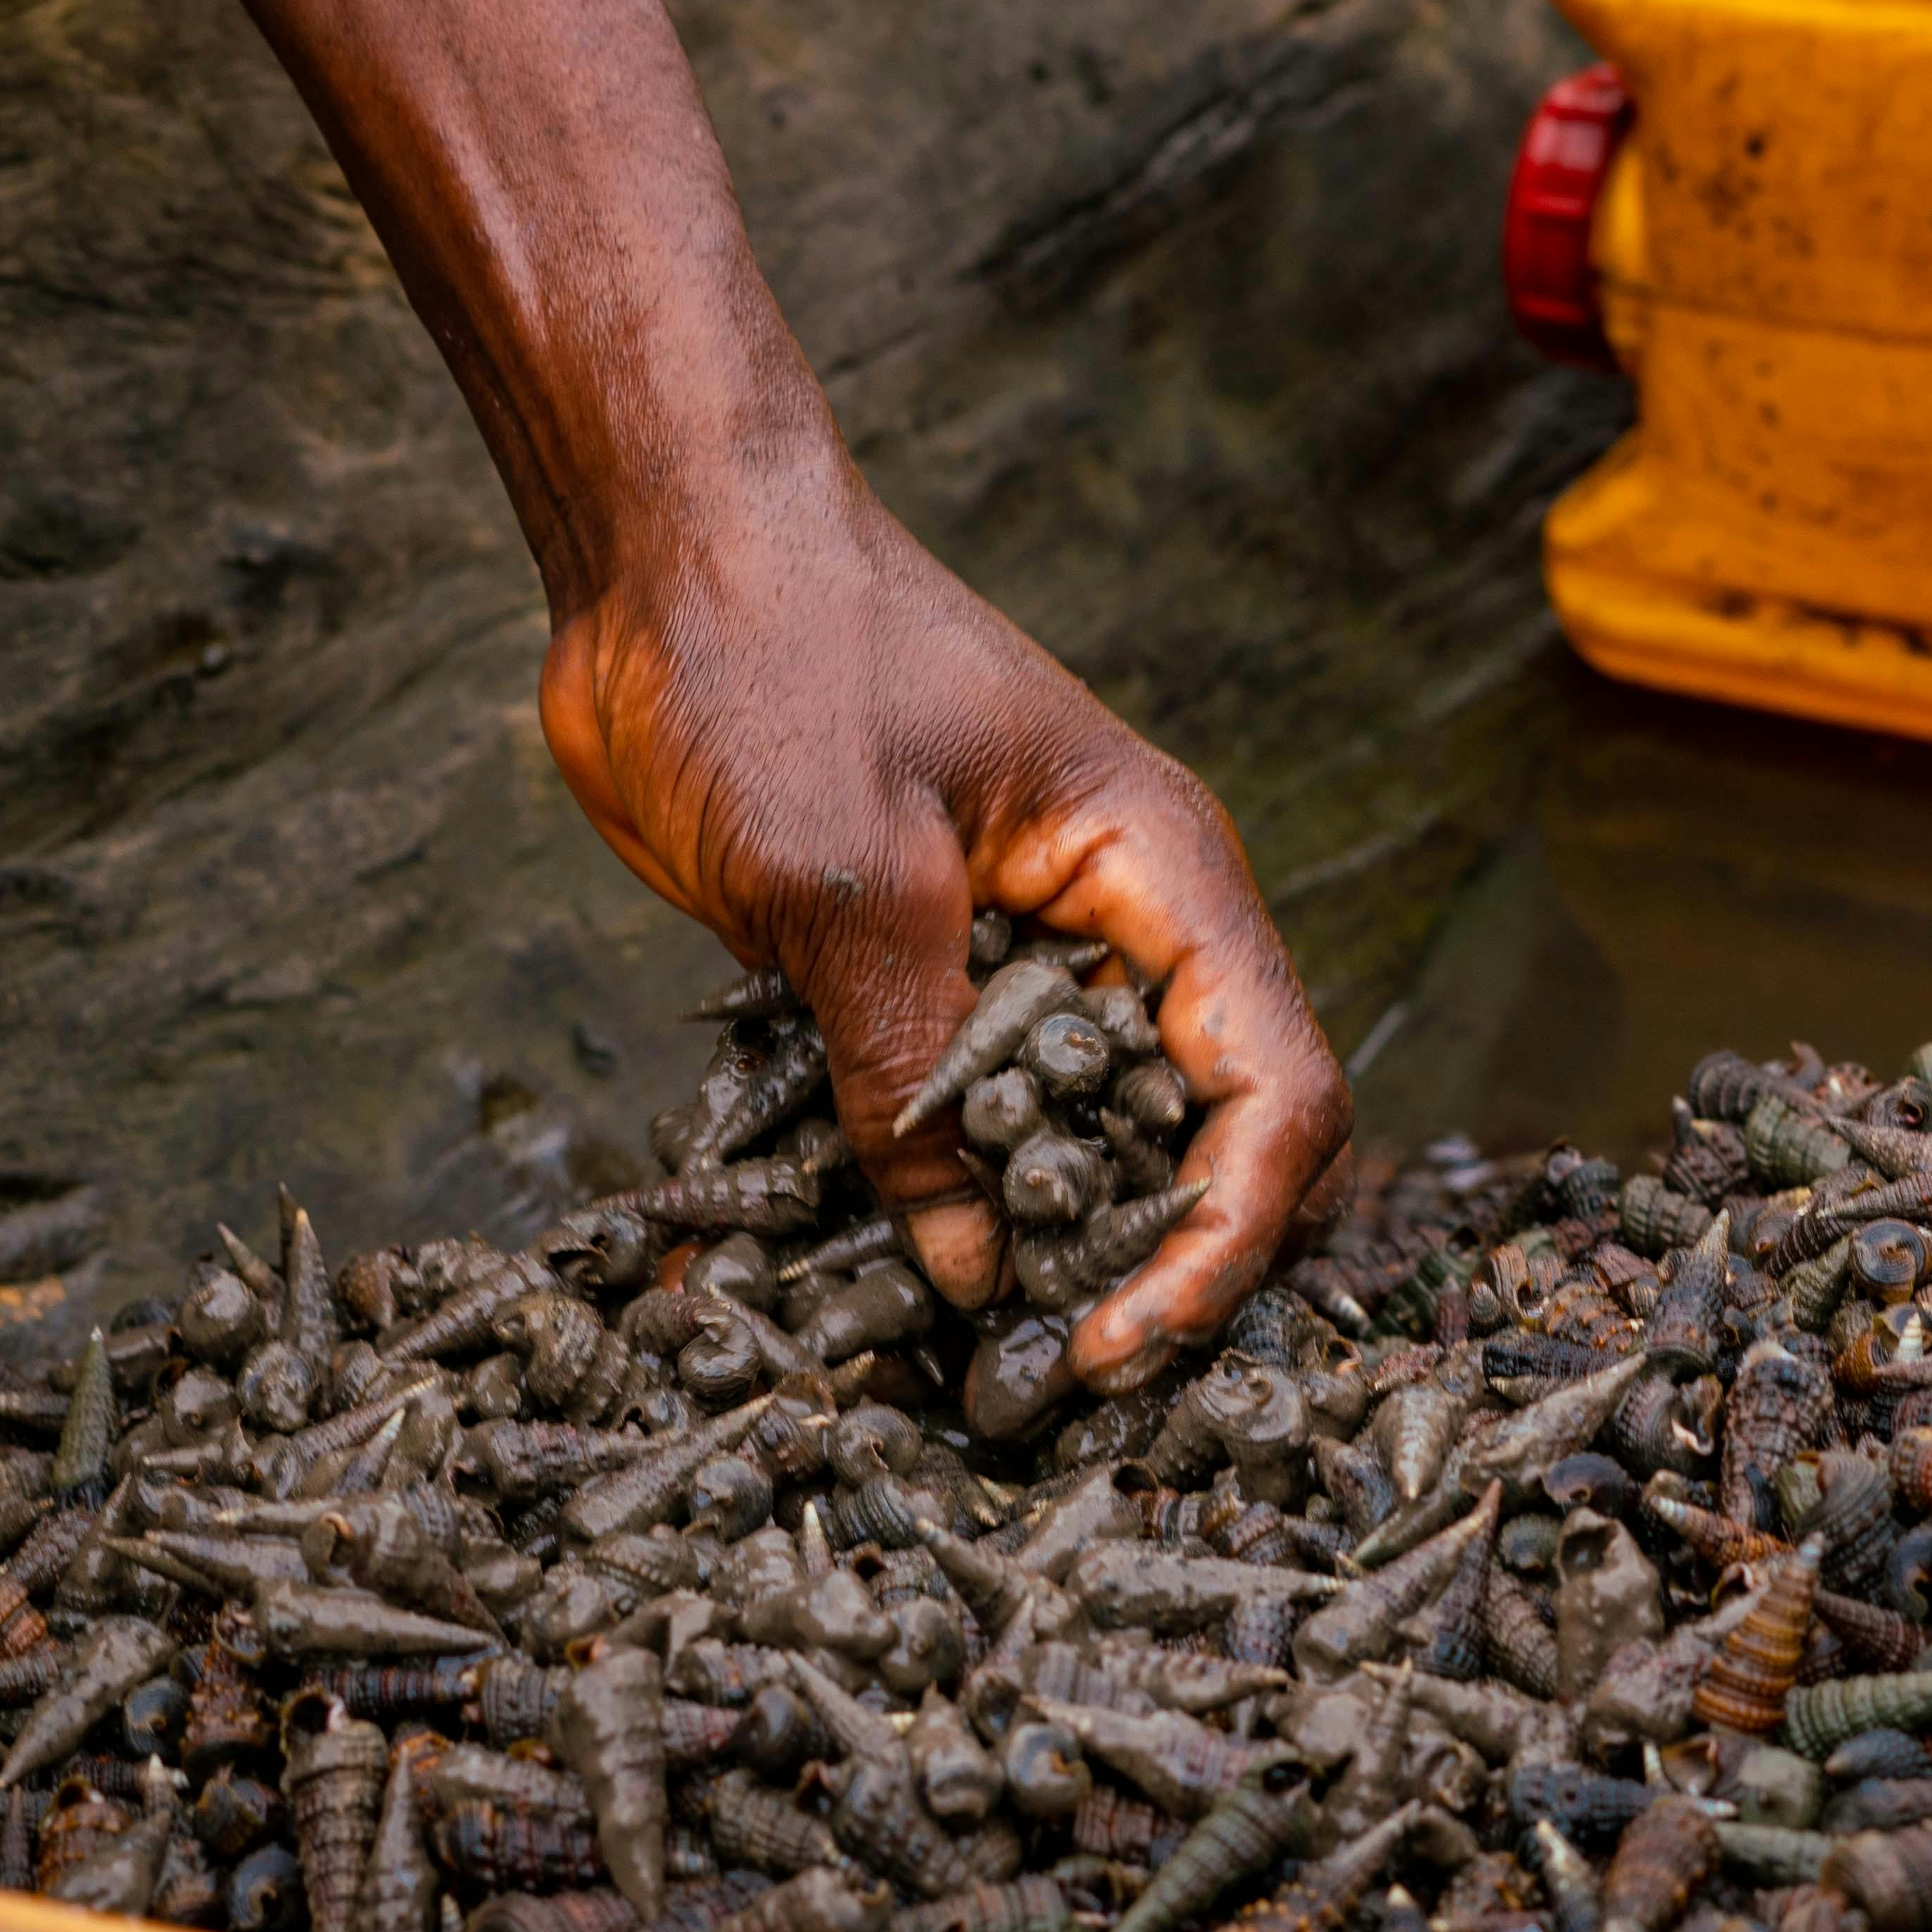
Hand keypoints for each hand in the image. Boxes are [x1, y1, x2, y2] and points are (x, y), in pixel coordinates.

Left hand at [537, 433, 1350, 1392]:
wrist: (657, 550)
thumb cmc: (775, 659)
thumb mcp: (846, 882)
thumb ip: (913, 1076)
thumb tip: (970, 1267)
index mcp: (1158, 872)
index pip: (1274, 1088)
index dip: (1225, 1235)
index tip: (1118, 1339)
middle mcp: (1119, 921)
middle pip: (1208, 1133)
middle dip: (1155, 1266)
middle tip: (1049, 1381)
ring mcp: (1022, 946)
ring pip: (1082, 1138)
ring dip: (1037, 1249)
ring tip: (954, 1363)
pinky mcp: (919, 971)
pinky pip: (960, 1111)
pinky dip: (921, 1195)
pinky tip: (840, 1276)